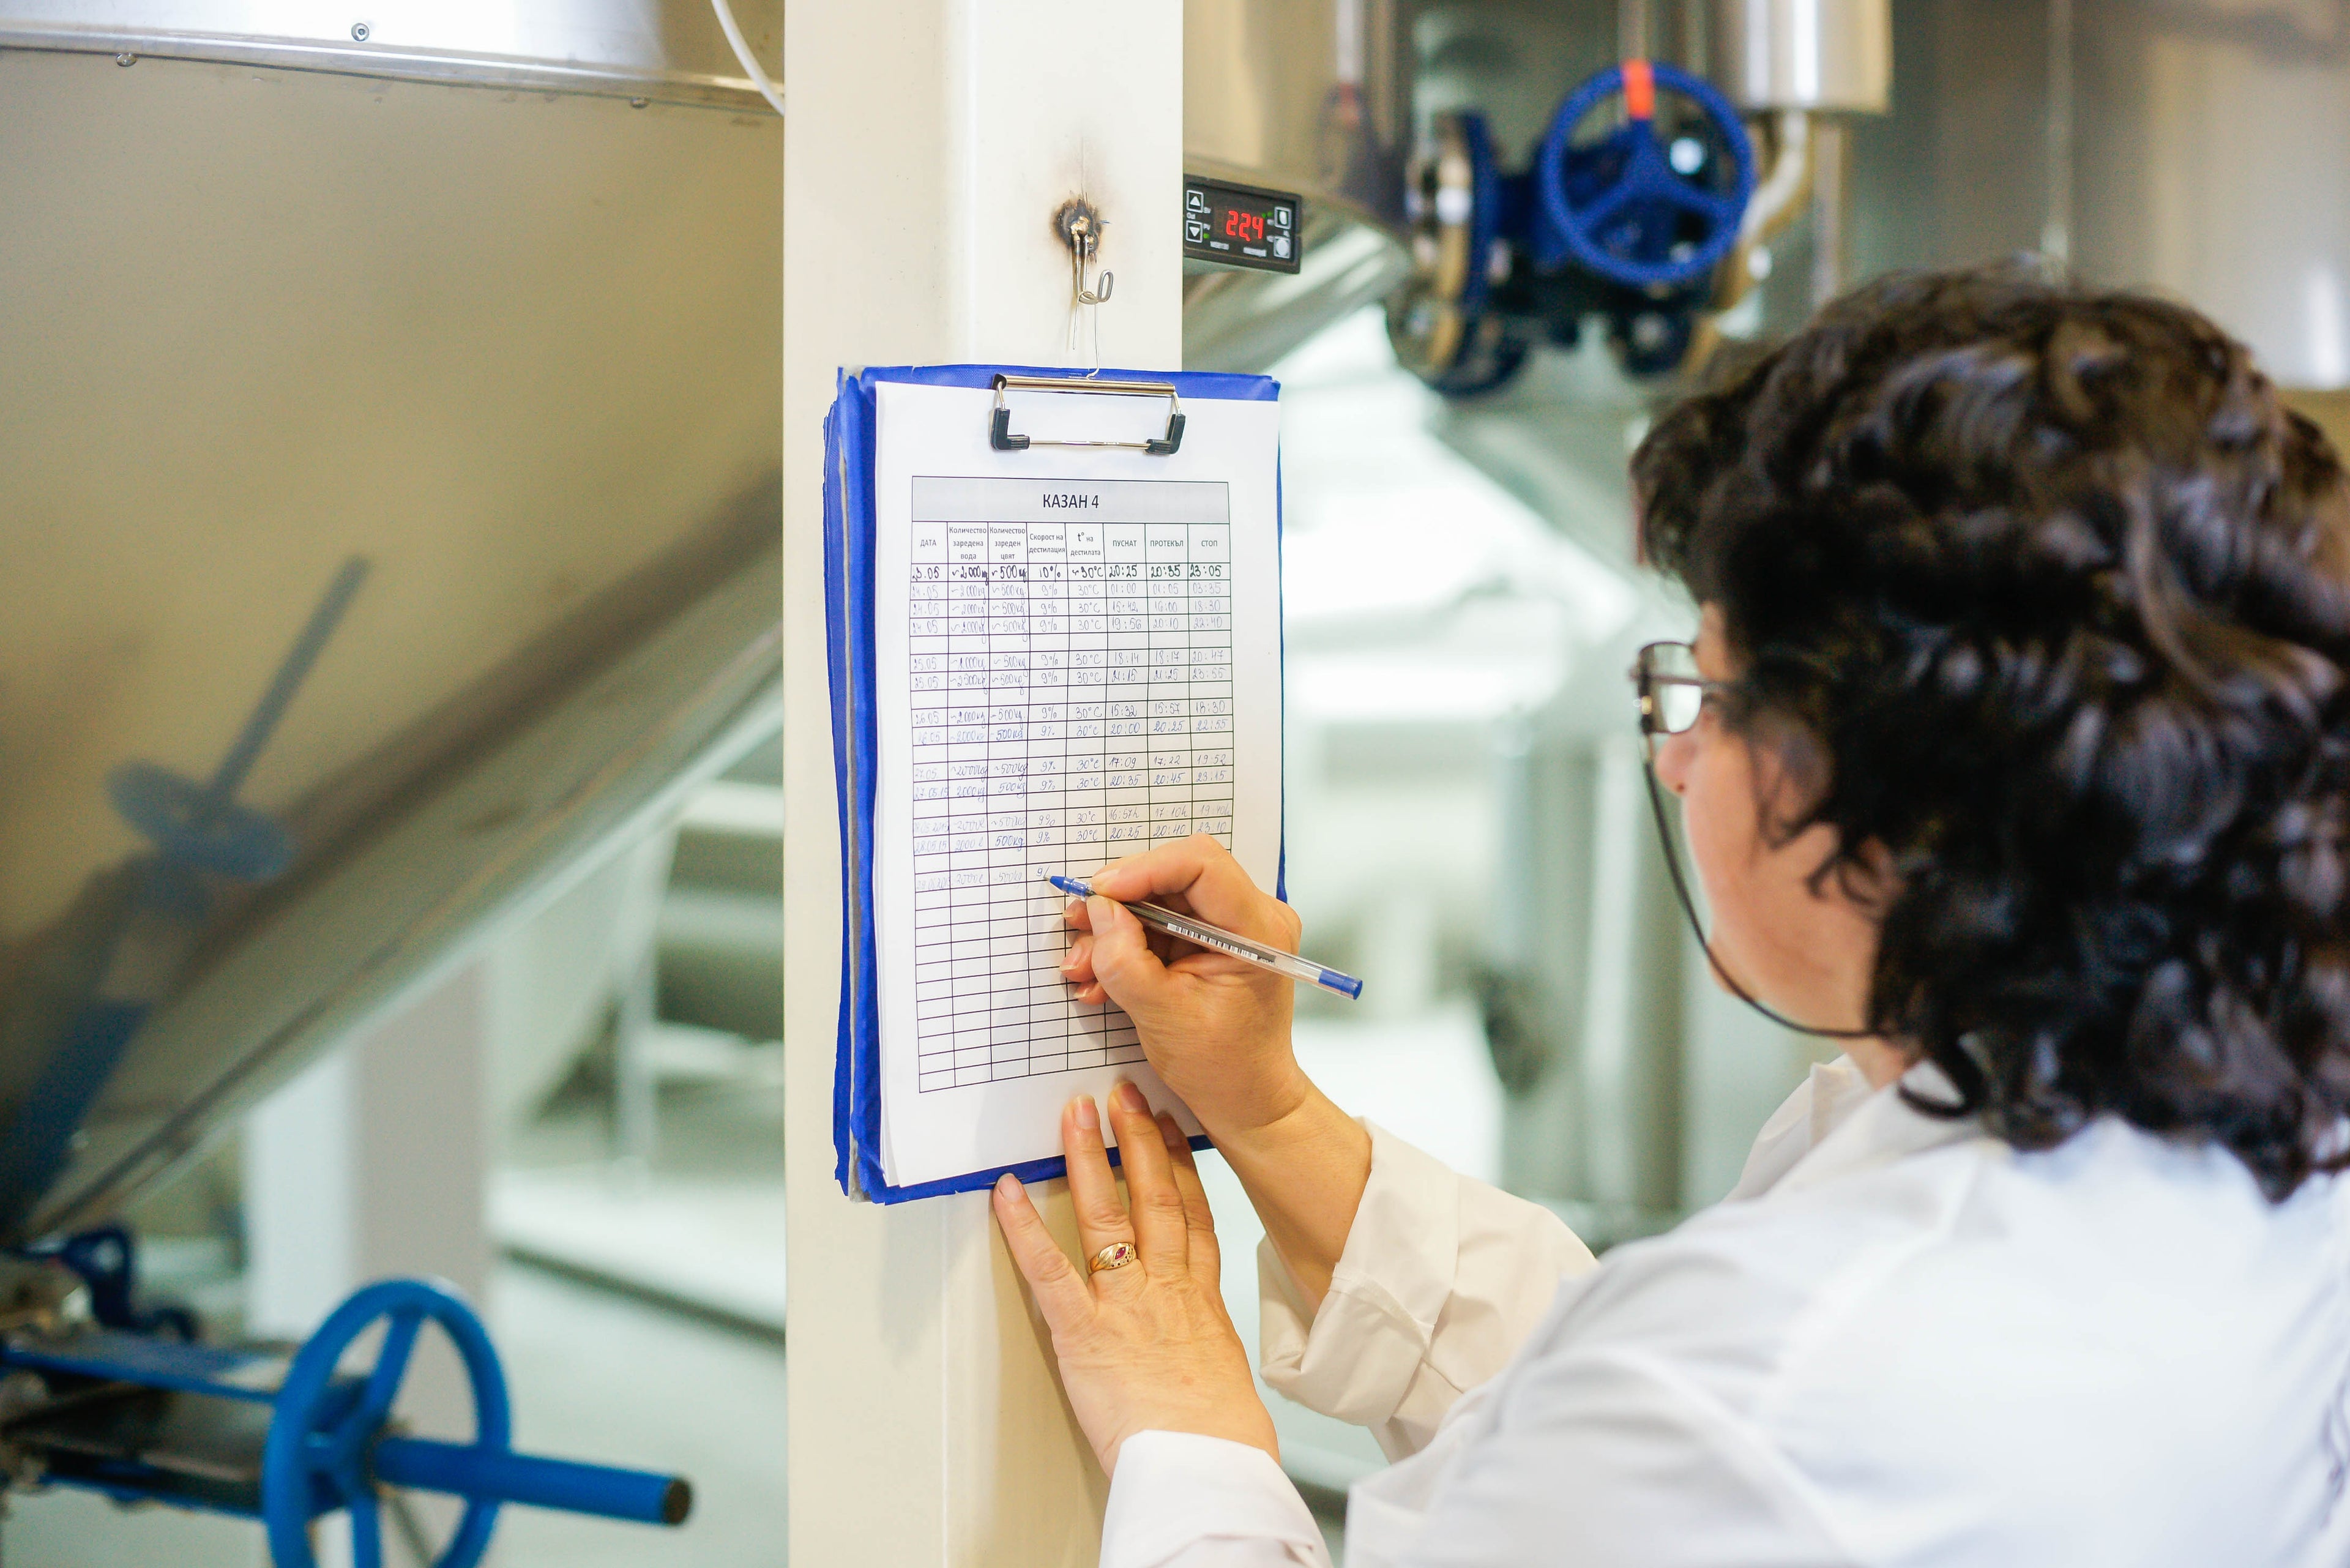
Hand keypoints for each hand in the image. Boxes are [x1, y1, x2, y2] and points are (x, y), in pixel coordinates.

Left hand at [991, 1082, 1277, 1475]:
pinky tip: (1007, 1193)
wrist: (1208, 1464)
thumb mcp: (1227, 1379)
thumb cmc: (1221, 1439)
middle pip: (1157, 1198)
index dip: (1182, 1166)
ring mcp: (1125, 1304)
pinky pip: (1048, 1269)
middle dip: (1139, 1140)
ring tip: (1078, 1113)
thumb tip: (1203, 1358)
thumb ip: (1207, 1352)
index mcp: (1200, 1302)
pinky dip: (1023, 1228)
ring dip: (1091, 1158)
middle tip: (1125, 1094)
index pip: (1194, 1216)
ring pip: (1110, 1216)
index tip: (1174, 1128)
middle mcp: (1165, 1289)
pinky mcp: (1084, 1331)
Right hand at [1060, 835, 1308, 1138]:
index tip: (1101, 893)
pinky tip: (1102, 976)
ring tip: (1083, 965)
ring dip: (1116, 929)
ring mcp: (1232, 927)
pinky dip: (1128, 945)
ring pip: (1162, 899)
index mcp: (1257, 931)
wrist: (1246, 1098)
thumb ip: (1125, 959)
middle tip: (1079, 925)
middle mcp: (1252, 917)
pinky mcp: (1212, 940)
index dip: (1144, 869)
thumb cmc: (1222, 1067)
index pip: (1201, 864)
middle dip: (1120, 902)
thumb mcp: (1161, 1015)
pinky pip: (1162, 923)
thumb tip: (1099, 909)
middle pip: (1176, 876)